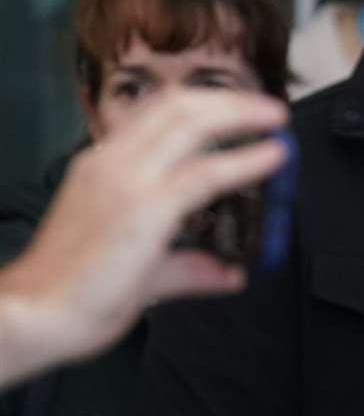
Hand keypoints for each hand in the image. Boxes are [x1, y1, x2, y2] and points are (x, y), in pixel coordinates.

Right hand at [0, 88, 287, 387]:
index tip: (236, 111)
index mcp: (101, 168)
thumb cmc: (74, 294)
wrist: (36, 315)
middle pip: (176, 106)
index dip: (201, 107)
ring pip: (189, 122)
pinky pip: (204, 173)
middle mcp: (110, 163)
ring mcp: (125, 180)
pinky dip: (245, 160)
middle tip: (267, 108)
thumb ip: (189, 269)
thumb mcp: (144, 274)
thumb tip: (229, 273)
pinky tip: (272, 157)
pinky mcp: (145, 207)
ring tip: (275, 119)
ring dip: (240, 115)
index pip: (154, 116)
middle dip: (227, 100)